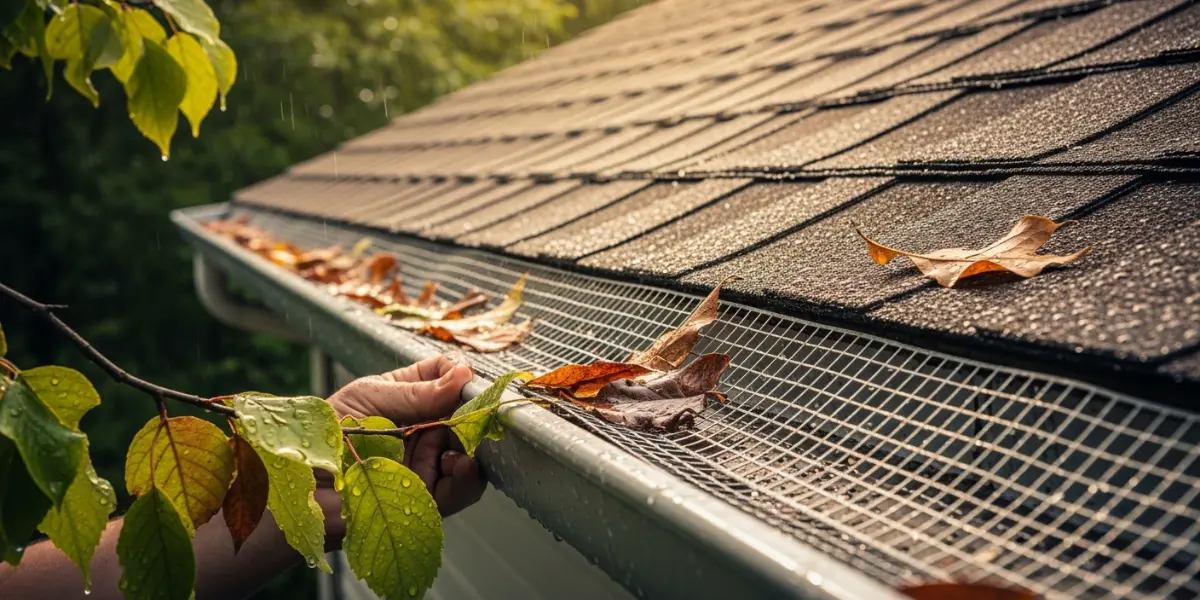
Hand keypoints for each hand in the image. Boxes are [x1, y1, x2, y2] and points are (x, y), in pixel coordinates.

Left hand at [318, 354, 485, 545]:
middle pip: (464, 415)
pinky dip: (469, 477)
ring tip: (468, 441)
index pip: (445, 376)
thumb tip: (462, 375)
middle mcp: (421, 428)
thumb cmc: (317, 436)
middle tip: (478, 411)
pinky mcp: (425, 497)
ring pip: (468, 451)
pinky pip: (459, 489)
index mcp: (406, 396)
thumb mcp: (367, 399)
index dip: (458, 375)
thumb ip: (416, 392)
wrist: (293, 489)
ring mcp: (425, 462)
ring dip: (474, 444)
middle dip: (474, 412)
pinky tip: (464, 464)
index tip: (463, 378)